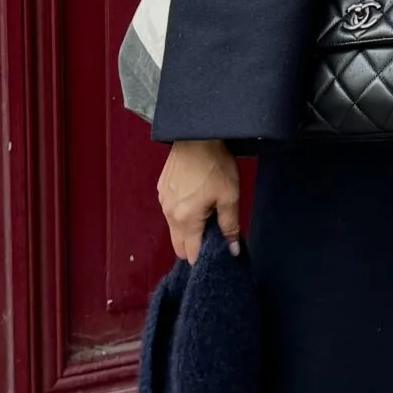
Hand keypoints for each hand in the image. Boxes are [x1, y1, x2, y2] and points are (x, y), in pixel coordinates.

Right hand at [159, 138, 241, 262]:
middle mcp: (170, 214)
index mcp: (186, 219)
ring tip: (206, 214)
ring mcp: (163, 202)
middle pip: (178, 246)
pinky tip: (195, 200)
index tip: (216, 253)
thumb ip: (230, 226)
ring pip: (173, 229)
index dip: (204, 257)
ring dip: (187, 230)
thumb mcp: (229, 196)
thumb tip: (231, 250)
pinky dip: (181, 214)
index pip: (190, 253)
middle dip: (193, 247)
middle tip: (212, 235)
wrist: (196, 135)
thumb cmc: (215, 164)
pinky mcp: (161, 190)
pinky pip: (170, 212)